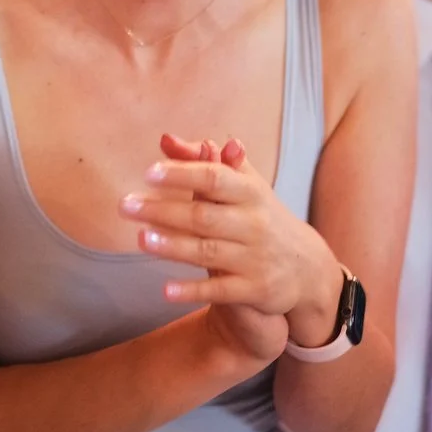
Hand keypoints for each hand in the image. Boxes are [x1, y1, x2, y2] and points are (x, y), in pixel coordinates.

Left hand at [122, 133, 340, 346]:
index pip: (214, 178)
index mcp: (250, 193)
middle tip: (126, 206)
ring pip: (208, 252)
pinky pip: (220, 291)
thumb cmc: (262, 218)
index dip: (182, 174)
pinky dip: (193, 291)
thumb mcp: (244, 186)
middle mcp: (253, 224)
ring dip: (174, 246)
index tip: (149, 173)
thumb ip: (205, 162)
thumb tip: (167, 140)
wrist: (306, 267)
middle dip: (164, 210)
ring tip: (142, 239)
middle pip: (204, 215)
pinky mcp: (254, 289)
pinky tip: (166, 289)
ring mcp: (254, 258)